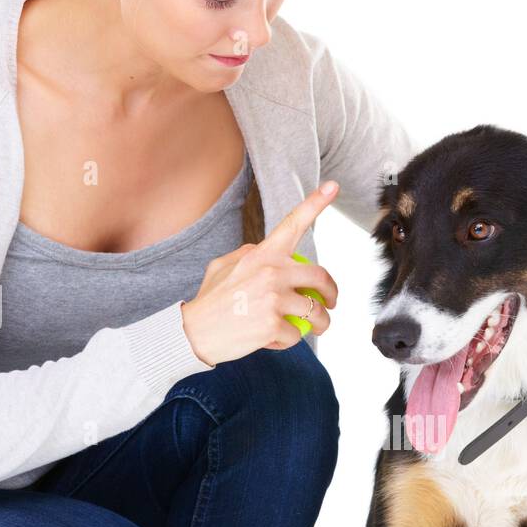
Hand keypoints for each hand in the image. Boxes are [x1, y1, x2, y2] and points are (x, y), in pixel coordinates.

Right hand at [180, 181, 340, 364]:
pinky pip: (296, 334)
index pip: (292, 224)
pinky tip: (272, 339)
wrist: (193, 333)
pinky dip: (288, 341)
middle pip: (320, 277)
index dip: (316, 203)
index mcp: (261, 254)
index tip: (333, 186)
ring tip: (314, 328)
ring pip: (316, 312)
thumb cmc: (211, 301)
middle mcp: (271, 272)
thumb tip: (268, 250)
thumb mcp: (223, 266)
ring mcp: (273, 299)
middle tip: (330, 303)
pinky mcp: (273, 325)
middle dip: (332, 293)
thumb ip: (249, 255)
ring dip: (321, 323)